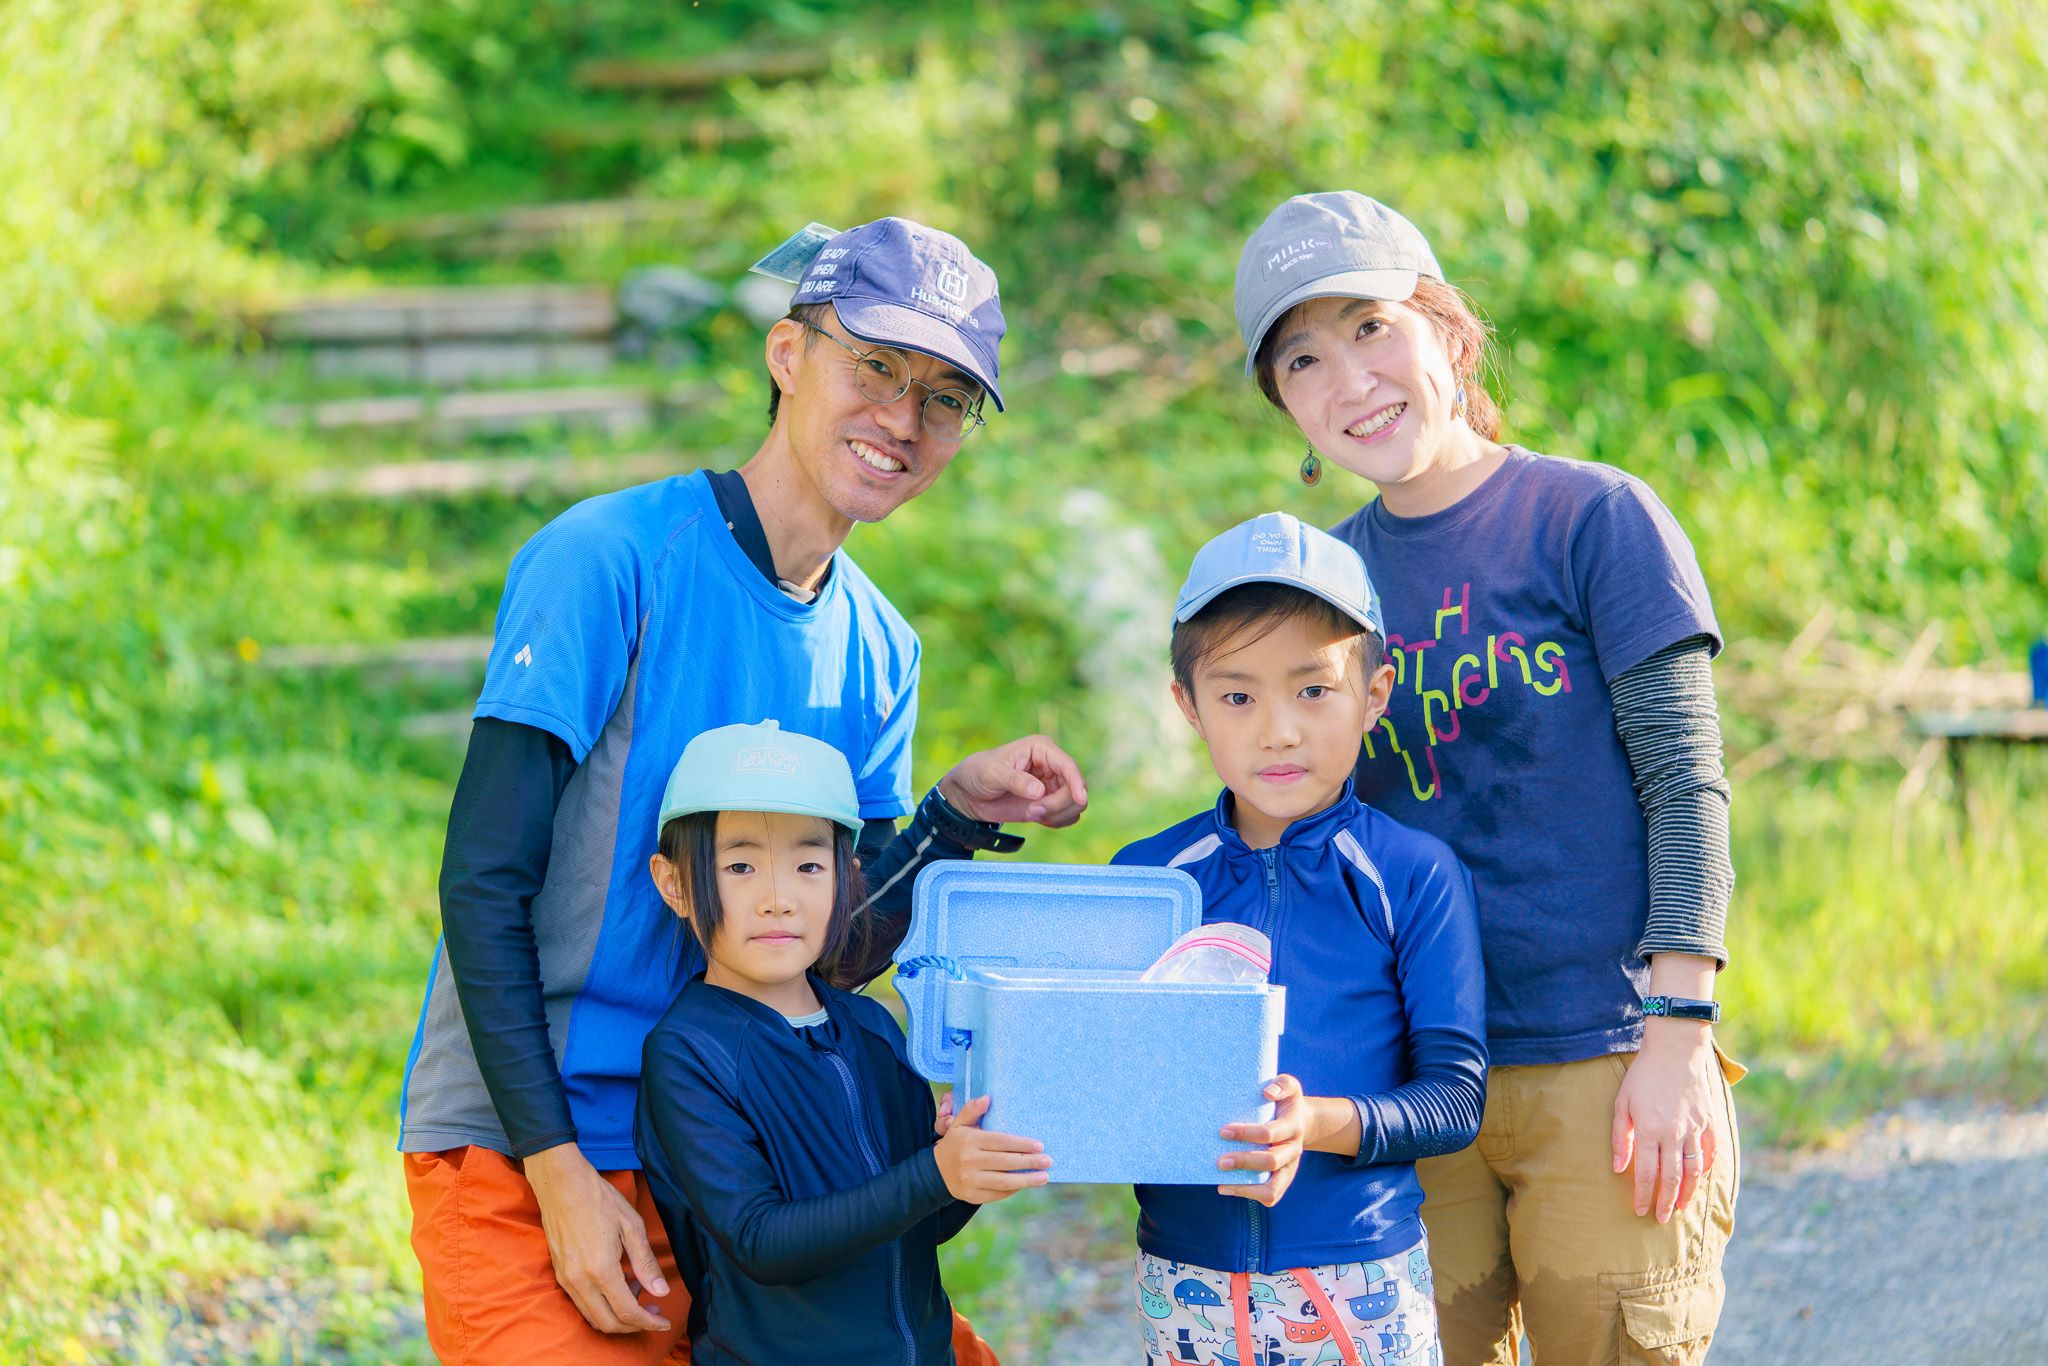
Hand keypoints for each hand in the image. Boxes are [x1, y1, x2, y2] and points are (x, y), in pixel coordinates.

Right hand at [525, 1143, 671, 1333]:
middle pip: (608, 1323)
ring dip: (616, 1315)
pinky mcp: (559, 1274)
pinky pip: (581, 1303)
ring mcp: (566, 1279)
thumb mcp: (632, 1226)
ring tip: (636, 1288)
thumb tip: (661, 1291)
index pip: (627, 1312)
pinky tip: (617, 1281)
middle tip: (653, 1310)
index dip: (649, 1322)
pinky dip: (601, 1303)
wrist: (561, 1184)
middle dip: (634, 1325)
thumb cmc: (599, 1199)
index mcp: (601, 1269)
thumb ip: (646, 1263)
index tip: (664, 1321)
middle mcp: (579, 1281)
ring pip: (592, 1317)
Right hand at [934, 1095, 1051, 1202]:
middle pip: (1005, 1162)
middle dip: (1029, 1162)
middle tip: (1048, 1160)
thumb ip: (972, 1110)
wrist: (935, 1172)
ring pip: (1004, 1181)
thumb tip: (987, 1098)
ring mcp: (970, 1180)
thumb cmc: (955, 1144)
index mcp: (969, 1141)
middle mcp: (969, 1161)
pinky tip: (1025, 1183)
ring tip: (1044, 1177)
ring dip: (1027, 1180)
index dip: (1021, 1144)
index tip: (1039, 1145)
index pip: (1000, 1142)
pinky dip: (1013, 1189)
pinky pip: (997, 1194)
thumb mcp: (959, 1124)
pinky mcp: (972, 1195)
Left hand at [938, 735, 1088, 827]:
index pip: (1068, 765)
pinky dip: (1057, 822)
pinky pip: (1067, 816)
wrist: (968, 794)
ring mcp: (1052, 786)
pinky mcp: (1049, 803)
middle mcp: (1052, 766)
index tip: (1079, 800)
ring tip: (1033, 815)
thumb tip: (1039, 791)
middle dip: (1060, 805)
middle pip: (1075, 788)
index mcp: (1041, 749)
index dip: (1077, 783)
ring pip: (1074, 804)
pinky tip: (1037, 819)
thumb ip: (1015, 781)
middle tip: (1035, 813)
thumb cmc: (977, 774)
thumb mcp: (992, 773)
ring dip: (1058, 815)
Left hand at [1218, 1075, 1355, 1206]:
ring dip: (1246, 1188)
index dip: (1246, 1134)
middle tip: (1220, 1161)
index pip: (1270, 1133)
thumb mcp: (1289, 1086)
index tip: (1223, 1131)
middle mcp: (1293, 1150)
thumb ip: (1281, 1084)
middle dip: (1244, 1162)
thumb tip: (1267, 1092)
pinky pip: (1271, 1196)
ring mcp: (1289, 1168)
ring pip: (1273, 1188)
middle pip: (1271, 1162)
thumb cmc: (1285, 1102)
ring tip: (1223, 1184)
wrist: (1301, 1120)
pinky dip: (1249, 1195)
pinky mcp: (1283, 1180)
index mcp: (1293, 1127)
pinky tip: (1227, 1188)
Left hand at [1613, 1019, 1720, 1221]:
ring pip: (1693, 1171)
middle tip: (1662, 1219)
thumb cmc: (1643, 1075)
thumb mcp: (1622, 1102)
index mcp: (1649, 1130)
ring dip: (1688, 1193)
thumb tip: (1618, 1168)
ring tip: (1681, 1207)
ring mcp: (1694, 1129)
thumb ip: (1620, 1136)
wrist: (1675, 1051)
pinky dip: (1705, 1169)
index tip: (1639, 1210)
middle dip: (1666, 1202)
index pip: (1645, 1172)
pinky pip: (1710, 1153)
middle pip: (1671, 1178)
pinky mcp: (1709, 1122)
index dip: (1642, 1194)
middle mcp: (1673, 1134)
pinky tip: (1699, 1180)